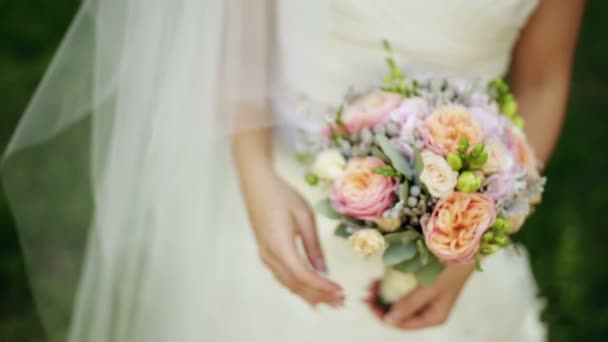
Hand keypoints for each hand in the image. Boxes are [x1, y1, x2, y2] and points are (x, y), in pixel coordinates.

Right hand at [240, 168, 344, 307]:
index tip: (341, 292)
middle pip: (295, 284)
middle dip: (319, 295)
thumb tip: (323, 270)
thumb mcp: (305, 217)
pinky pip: (282, 276)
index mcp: (280, 245)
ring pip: (288, 283)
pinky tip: (310, 291)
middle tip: (341, 302)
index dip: (322, 287)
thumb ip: (314, 246)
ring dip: (309, 294)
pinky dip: (298, 286)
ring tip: (330, 301)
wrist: (257, 184)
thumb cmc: (283, 195)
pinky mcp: (265, 252)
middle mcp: (269, 255)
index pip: (303, 275)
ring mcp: (265, 255)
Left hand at [371, 263, 474, 329]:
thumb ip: (410, 304)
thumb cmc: (451, 268)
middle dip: (379, 304)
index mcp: (432, 317)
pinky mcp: (421, 285)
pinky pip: (401, 289)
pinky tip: (378, 278)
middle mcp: (427, 311)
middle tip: (365, 292)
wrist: (466, 247)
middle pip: (397, 313)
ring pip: (397, 301)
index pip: (401, 324)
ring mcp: (424, 298)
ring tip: (369, 284)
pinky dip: (389, 285)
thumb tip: (390, 320)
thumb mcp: (430, 288)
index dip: (382, 315)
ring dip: (381, 294)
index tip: (367, 302)